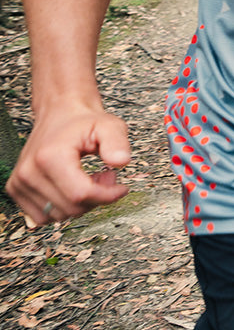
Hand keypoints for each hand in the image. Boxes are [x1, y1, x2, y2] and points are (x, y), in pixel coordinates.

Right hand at [6, 107, 130, 225]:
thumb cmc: (83, 121)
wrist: (60, 113)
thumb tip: (121, 161)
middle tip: (106, 177)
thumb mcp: (109, 125)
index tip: (121, 187)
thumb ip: (117, 142)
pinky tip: (73, 187)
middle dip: (97, 197)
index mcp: (50, 157)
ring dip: (81, 203)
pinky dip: (63, 207)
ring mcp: (20, 183)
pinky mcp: (16, 189)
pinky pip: (43, 216)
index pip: (80, 194)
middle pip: (72, 208)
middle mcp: (29, 172)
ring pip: (59, 215)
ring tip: (89, 178)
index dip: (107, 195)